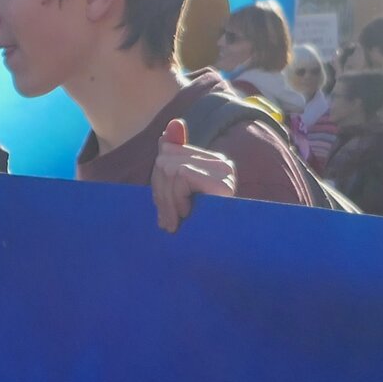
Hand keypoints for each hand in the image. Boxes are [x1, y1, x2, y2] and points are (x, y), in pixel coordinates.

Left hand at [151, 119, 236, 233]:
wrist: (215, 256)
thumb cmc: (194, 230)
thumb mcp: (174, 195)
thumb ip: (172, 161)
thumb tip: (171, 125)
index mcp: (211, 162)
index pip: (167, 152)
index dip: (158, 182)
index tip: (165, 209)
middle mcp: (221, 163)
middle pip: (165, 158)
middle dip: (159, 192)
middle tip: (167, 220)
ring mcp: (224, 171)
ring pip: (170, 167)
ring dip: (167, 200)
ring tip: (176, 221)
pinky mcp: (222, 182)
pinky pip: (181, 176)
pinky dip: (176, 199)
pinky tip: (188, 215)